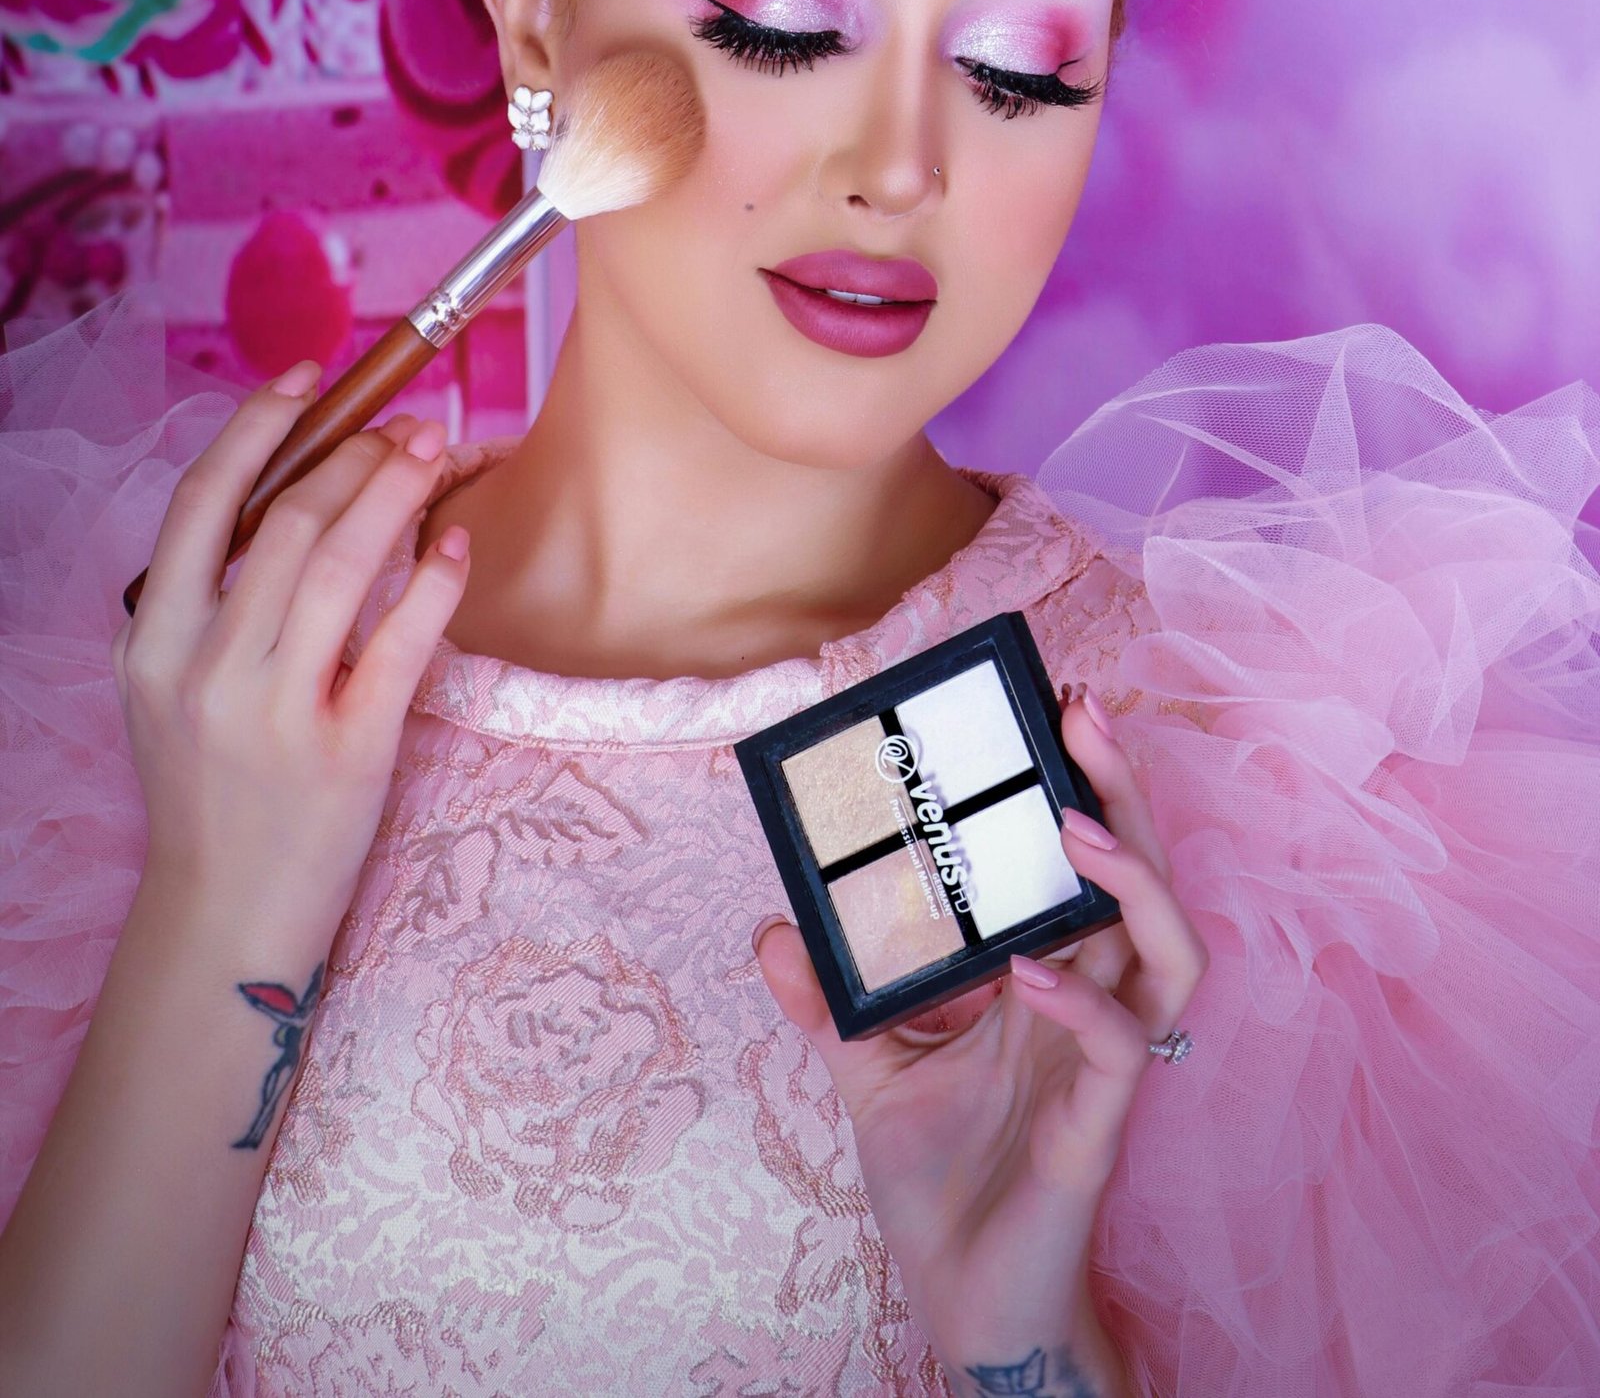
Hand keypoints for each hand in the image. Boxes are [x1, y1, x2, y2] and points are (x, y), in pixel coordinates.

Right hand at [112, 363, 469, 945]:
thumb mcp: (169, 691)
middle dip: (354, 454)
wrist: (225, 918)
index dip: (257, 427)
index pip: (202, 504)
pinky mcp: (350, 750)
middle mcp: (209, 668)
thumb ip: (204, 603)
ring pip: (344, 563)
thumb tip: (277, 492)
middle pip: (288, 521)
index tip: (308, 377)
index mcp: (156, 644)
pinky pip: (402, 640)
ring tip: (433, 452)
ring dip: (396, 491)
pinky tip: (454, 544)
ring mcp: (278, 710)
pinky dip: (433, 580)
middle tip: (404, 425)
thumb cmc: (208, 790)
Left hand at [753, 690, 1204, 1393]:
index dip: (1084, 785)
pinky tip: (1029, 976)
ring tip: (1074, 824)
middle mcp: (1087, 1006)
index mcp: (1046, 978)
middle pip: (1142, 880)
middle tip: (1084, 712)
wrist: (964, 1302)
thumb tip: (772, 929)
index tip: (1052, 707)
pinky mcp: (1096, 1129)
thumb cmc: (941, 1181)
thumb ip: (829, 999)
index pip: (1084, 864)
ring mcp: (1099, 1064)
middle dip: (1124, 792)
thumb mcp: (868, 1071)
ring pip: (1167, 954)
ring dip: (1132, 881)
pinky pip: (1118, 1051)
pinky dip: (1082, 1006)